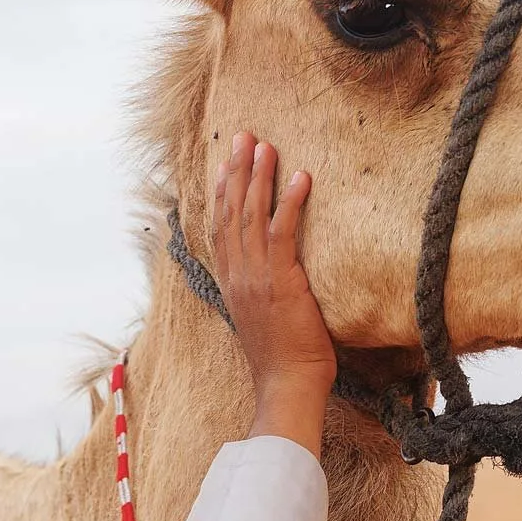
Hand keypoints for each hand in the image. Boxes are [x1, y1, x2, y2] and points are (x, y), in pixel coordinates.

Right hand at [210, 132, 337, 451]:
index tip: (227, 161)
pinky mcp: (280, 281)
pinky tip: (300, 176)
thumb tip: (273, 273)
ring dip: (259, 177)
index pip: (221, 226)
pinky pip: (282, 233)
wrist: (286, 385)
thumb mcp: (264, 317)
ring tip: (265, 145)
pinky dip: (290, 202)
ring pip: (251, 216)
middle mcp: (237, 274)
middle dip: (236, 170)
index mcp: (231, 282)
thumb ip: (262, 290)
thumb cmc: (284, 358)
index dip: (223, 191)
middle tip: (242, 135)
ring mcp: (255, 277)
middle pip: (230, 212)